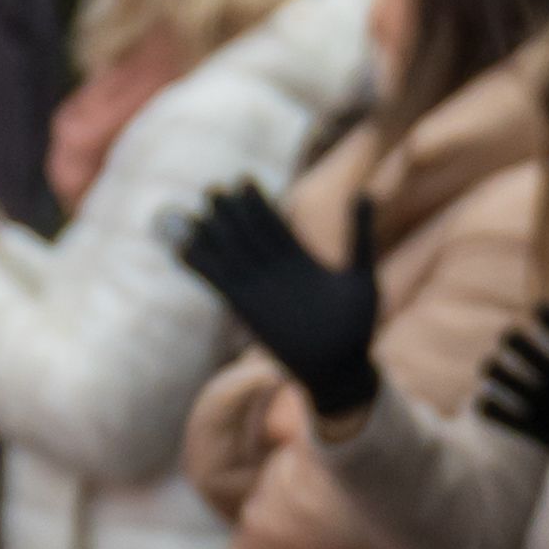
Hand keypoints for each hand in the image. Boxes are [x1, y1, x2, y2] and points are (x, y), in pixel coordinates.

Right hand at [173, 183, 379, 420]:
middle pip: (248, 235)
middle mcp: (276, 274)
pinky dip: (201, 267)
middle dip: (230, 213)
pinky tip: (182, 250)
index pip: (274, 225)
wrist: (339, 369)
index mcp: (301, 262)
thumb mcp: (362, 276)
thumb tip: (365, 194)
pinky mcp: (247, 309)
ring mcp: (261, 290)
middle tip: (211, 188)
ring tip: (194, 213)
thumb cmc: (357, 328)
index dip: (258, 204)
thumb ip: (360, 235)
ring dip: (212, 235)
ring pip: (232, 255)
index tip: (243, 180)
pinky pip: (219, 283)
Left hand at [475, 304, 548, 485]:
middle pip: (518, 344)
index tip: (541, 314)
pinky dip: (486, 407)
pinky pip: (499, 414)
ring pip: (502, 376)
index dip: (544, 315)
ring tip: (492, 368)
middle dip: (511, 339)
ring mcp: (544, 403)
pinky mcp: (534, 429)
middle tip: (509, 341)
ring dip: (492, 369)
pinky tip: (484, 401)